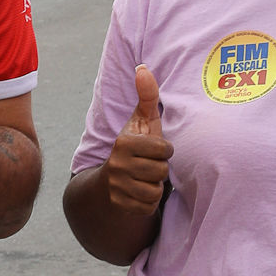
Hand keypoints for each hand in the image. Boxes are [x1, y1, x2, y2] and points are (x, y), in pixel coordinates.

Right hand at [103, 66, 172, 215]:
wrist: (110, 179)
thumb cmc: (135, 145)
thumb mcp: (142, 120)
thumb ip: (147, 95)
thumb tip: (143, 67)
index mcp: (123, 142)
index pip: (164, 149)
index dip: (165, 149)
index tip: (155, 148)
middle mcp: (117, 165)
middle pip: (161, 172)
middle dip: (160, 169)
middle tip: (150, 164)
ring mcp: (116, 187)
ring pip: (155, 191)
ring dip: (155, 186)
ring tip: (146, 178)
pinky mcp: (120, 205)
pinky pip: (149, 207)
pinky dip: (149, 202)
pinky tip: (141, 192)